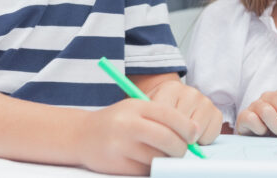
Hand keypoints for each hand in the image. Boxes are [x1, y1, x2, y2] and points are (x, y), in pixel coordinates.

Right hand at [74, 98, 200, 174]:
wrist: (82, 135)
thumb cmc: (118, 121)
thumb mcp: (137, 108)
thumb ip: (162, 116)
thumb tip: (193, 132)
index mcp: (136, 107)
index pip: (169, 115)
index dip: (186, 126)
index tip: (194, 134)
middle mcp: (128, 125)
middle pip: (167, 139)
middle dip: (181, 147)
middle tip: (182, 149)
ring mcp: (121, 146)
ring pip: (157, 157)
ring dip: (166, 159)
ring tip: (164, 154)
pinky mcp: (117, 165)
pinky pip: (145, 170)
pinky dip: (152, 167)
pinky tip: (147, 161)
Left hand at [146, 78, 222, 144]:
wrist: (173, 99)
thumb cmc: (158, 109)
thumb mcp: (147, 110)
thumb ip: (150, 120)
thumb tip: (159, 140)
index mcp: (171, 89)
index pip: (166, 115)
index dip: (160, 132)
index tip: (155, 138)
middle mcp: (191, 93)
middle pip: (181, 126)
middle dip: (174, 137)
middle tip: (168, 138)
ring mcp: (205, 102)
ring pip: (196, 133)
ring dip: (187, 140)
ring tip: (180, 134)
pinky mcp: (217, 113)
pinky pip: (209, 136)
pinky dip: (201, 141)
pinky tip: (193, 134)